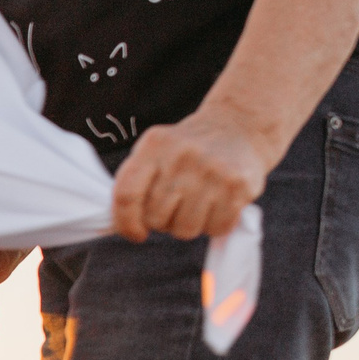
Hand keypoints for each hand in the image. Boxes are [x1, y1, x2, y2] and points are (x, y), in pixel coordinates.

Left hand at [108, 109, 270, 241]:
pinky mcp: (238, 186)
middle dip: (163, 222)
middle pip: (157, 219)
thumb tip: (119, 224)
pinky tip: (218, 205)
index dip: (126, 223)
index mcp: (154, 146)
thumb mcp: (155, 150)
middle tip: (175, 207)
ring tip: (196, 205)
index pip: (127, 195)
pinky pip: (217, 229)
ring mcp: (213, 171)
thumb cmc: (187, 149)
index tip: (136, 233)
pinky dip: (215, 225)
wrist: (238, 126)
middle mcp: (183, 156)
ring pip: (185, 230)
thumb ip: (134, 181)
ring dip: (188, 226)